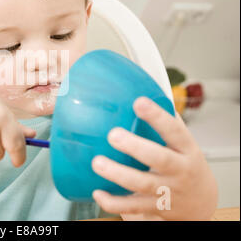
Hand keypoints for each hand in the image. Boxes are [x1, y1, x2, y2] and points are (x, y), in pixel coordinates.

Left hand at [91, 96, 217, 219]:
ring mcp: (167, 191)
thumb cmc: (185, 164)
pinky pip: (132, 208)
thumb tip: (141, 90)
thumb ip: (164, 122)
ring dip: (118, 174)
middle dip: (136, 147)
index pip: (174, 130)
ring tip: (98, 163)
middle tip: (113, 135)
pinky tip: (98, 193)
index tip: (139, 102)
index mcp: (186, 149)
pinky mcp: (155, 208)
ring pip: (142, 184)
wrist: (200, 202)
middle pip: (159, 159)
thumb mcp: (183, 143)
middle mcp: (179, 170)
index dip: (157, 117)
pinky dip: (114, 203)